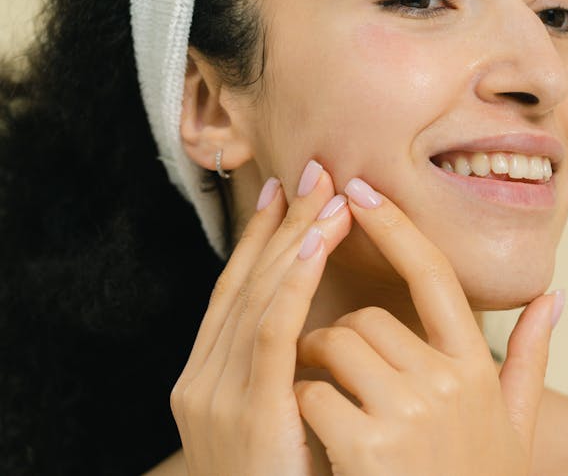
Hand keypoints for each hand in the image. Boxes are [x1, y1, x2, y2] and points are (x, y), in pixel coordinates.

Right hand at [170, 161, 352, 474]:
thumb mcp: (285, 425)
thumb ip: (303, 375)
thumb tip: (335, 335)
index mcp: (213, 382)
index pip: (240, 295)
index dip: (264, 241)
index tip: (289, 193)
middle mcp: (203, 381)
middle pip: (246, 285)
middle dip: (282, 226)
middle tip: (314, 171)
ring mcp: (218, 396)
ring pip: (259, 299)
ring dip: (295, 240)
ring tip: (328, 194)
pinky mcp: (247, 414)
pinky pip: (271, 335)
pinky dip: (292, 285)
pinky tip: (316, 245)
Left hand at [292, 176, 564, 475]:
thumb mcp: (514, 427)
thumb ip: (530, 358)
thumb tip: (556, 297)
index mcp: (477, 370)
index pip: (437, 277)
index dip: (397, 228)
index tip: (360, 192)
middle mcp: (448, 383)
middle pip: (367, 320)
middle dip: (340, 339)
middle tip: (330, 370)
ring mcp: (408, 414)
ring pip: (333, 348)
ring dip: (315, 368)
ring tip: (320, 403)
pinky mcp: (367, 446)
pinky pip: (311, 393)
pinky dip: (302, 410)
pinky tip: (315, 442)